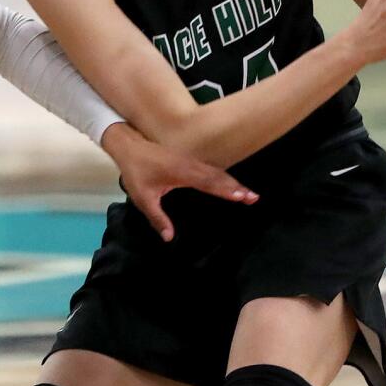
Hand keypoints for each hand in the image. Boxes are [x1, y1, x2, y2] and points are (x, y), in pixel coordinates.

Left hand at [100, 123, 256, 241]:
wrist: (130, 147)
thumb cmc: (137, 172)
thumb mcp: (143, 198)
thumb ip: (157, 218)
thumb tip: (169, 238)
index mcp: (182, 172)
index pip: (208, 182)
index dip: (225, 190)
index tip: (241, 196)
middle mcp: (191, 165)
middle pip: (218, 176)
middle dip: (237, 187)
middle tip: (254, 198)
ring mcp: (191, 160)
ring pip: (217, 172)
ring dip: (233, 182)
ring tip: (249, 194)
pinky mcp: (190, 160)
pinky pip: (212, 168)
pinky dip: (225, 177)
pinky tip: (232, 184)